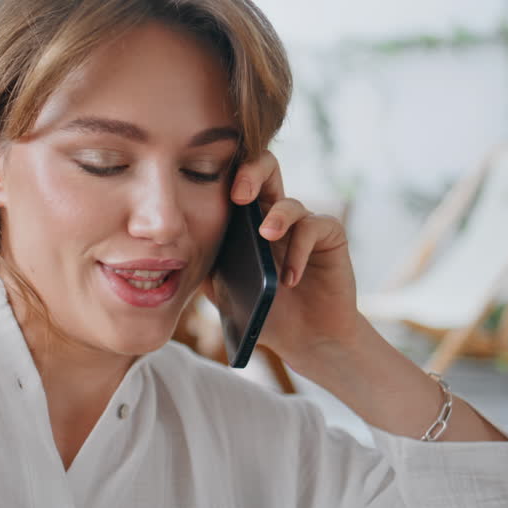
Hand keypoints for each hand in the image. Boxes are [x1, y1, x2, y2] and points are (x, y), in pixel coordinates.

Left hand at [221, 150, 361, 374]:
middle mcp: (277, 214)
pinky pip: (315, 227)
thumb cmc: (266, 312)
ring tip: (266, 237)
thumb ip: (205, 266)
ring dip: (277, 219)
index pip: (238, 181)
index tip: (214, 193)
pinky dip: (300, 250)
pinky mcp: (330, 237)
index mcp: (248, 221)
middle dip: (252, 173)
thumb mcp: (225, 292)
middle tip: (239, 195)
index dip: (226, 176)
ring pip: (291, 203)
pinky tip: (290, 278)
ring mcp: (305, 224)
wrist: (305, 339)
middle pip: (268, 169)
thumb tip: (177, 250)